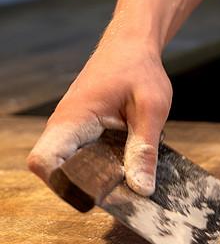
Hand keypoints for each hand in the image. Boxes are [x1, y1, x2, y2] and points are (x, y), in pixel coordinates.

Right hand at [27, 35, 171, 195]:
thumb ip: (145, 150)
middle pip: (57, 173)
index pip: (44, 161)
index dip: (63, 185)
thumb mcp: (151, 110)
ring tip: (129, 186)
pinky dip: (103, 169)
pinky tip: (128, 171)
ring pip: (72, 168)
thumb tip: (141, 189)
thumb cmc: (139, 70)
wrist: (133, 47)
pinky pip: (85, 159)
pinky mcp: (83, 134)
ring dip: (97, 181)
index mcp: (73, 119)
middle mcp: (64, 127)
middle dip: (87, 189)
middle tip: (124, 196)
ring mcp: (72, 131)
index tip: (96, 196)